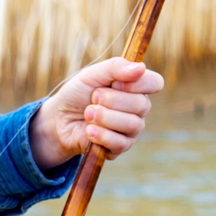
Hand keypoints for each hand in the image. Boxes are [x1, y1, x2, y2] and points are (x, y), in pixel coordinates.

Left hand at [29, 58, 163, 169]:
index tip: (115, 83)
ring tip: (87, 113)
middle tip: (92, 97)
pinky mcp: (120, 147)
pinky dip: (100, 135)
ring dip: (103, 117)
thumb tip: (141, 67)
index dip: (138, 83)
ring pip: (132, 124)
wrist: (59, 119)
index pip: (155, 83)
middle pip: (141, 104)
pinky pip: (120, 143)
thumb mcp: (92, 74)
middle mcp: (138, 108)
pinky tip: (88, 131)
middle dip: (111, 100)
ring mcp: (131, 129)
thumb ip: (115, 68)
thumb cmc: (78, 93)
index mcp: (135, 87)